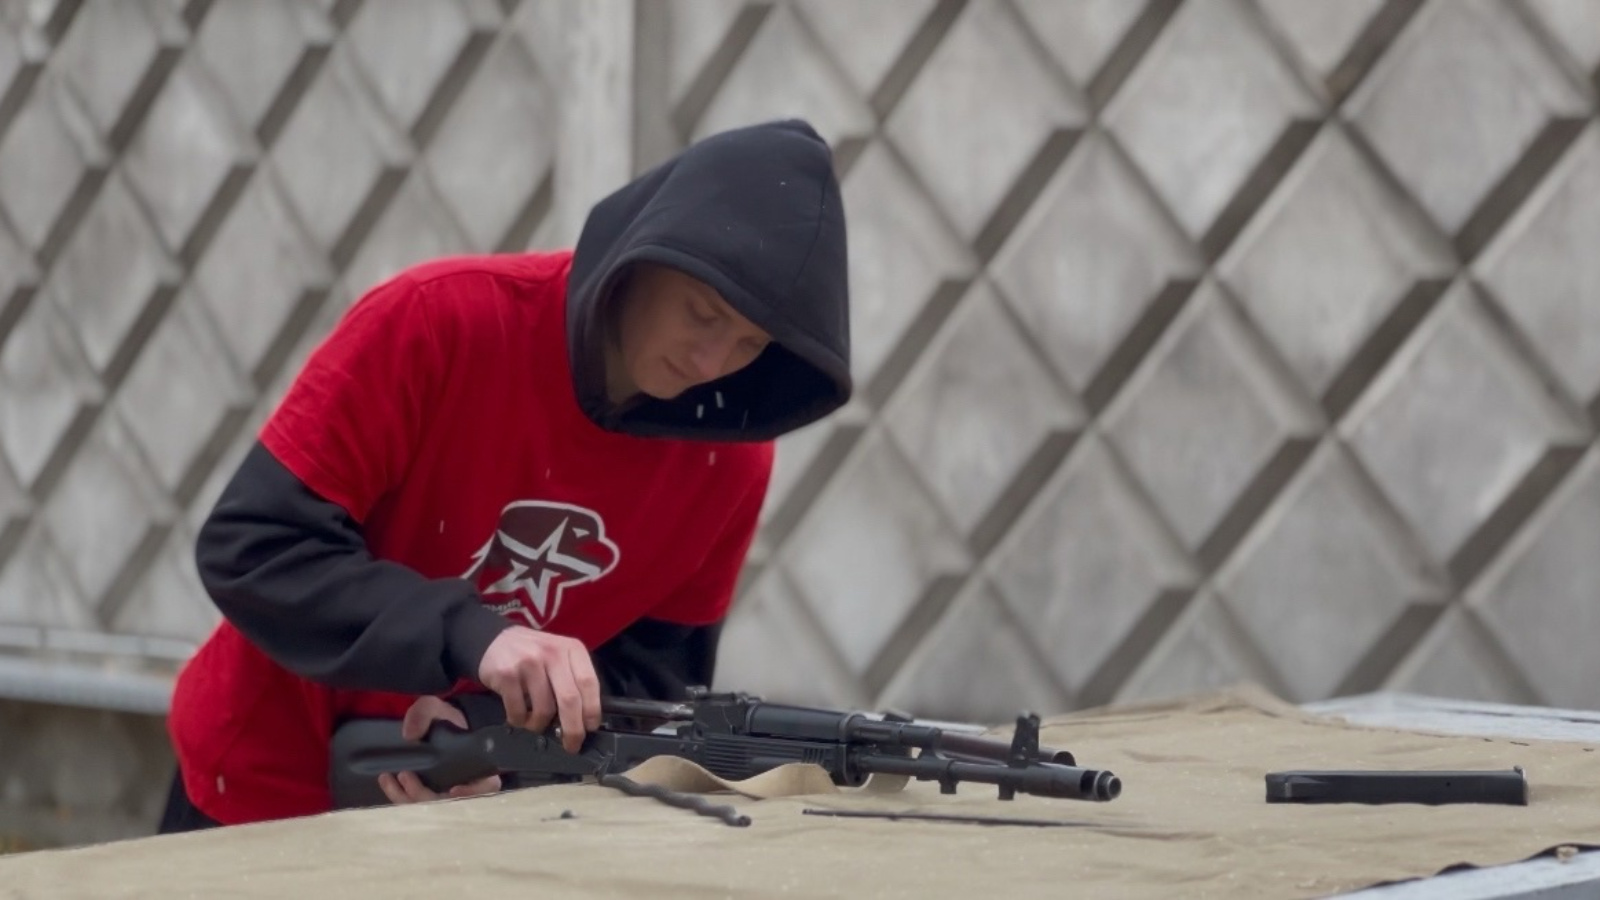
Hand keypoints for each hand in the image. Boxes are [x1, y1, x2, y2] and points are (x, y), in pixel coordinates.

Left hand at [376, 696, 501, 804]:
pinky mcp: (426, 798)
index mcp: (480, 768)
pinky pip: (413, 806)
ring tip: (389, 778)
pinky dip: (399, 796)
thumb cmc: (445, 720)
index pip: (485, 788)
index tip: (453, 789)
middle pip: (449, 805)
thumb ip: (425, 712)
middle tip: (405, 775)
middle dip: (424, 795)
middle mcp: (465, 787)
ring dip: (406, 798)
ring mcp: (444, 797)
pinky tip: (387, 781)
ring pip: (428, 809)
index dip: (471, 793)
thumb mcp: (437, 709)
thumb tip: (410, 735)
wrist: (436, 728)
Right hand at [477, 626, 601, 752]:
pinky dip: (520, 721)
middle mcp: (552, 653)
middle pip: (569, 699)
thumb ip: (572, 679)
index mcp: (571, 649)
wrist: (494, 640)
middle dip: (573, 729)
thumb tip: (582, 719)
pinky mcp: (507, 674)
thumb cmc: (534, 654)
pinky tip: (518, 716)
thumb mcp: (560, 656)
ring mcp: (528, 663)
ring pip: (543, 709)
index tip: (590, 728)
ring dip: (540, 725)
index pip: (589, 682)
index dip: (592, 709)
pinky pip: (518, 711)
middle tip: (571, 745)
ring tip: (535, 722)